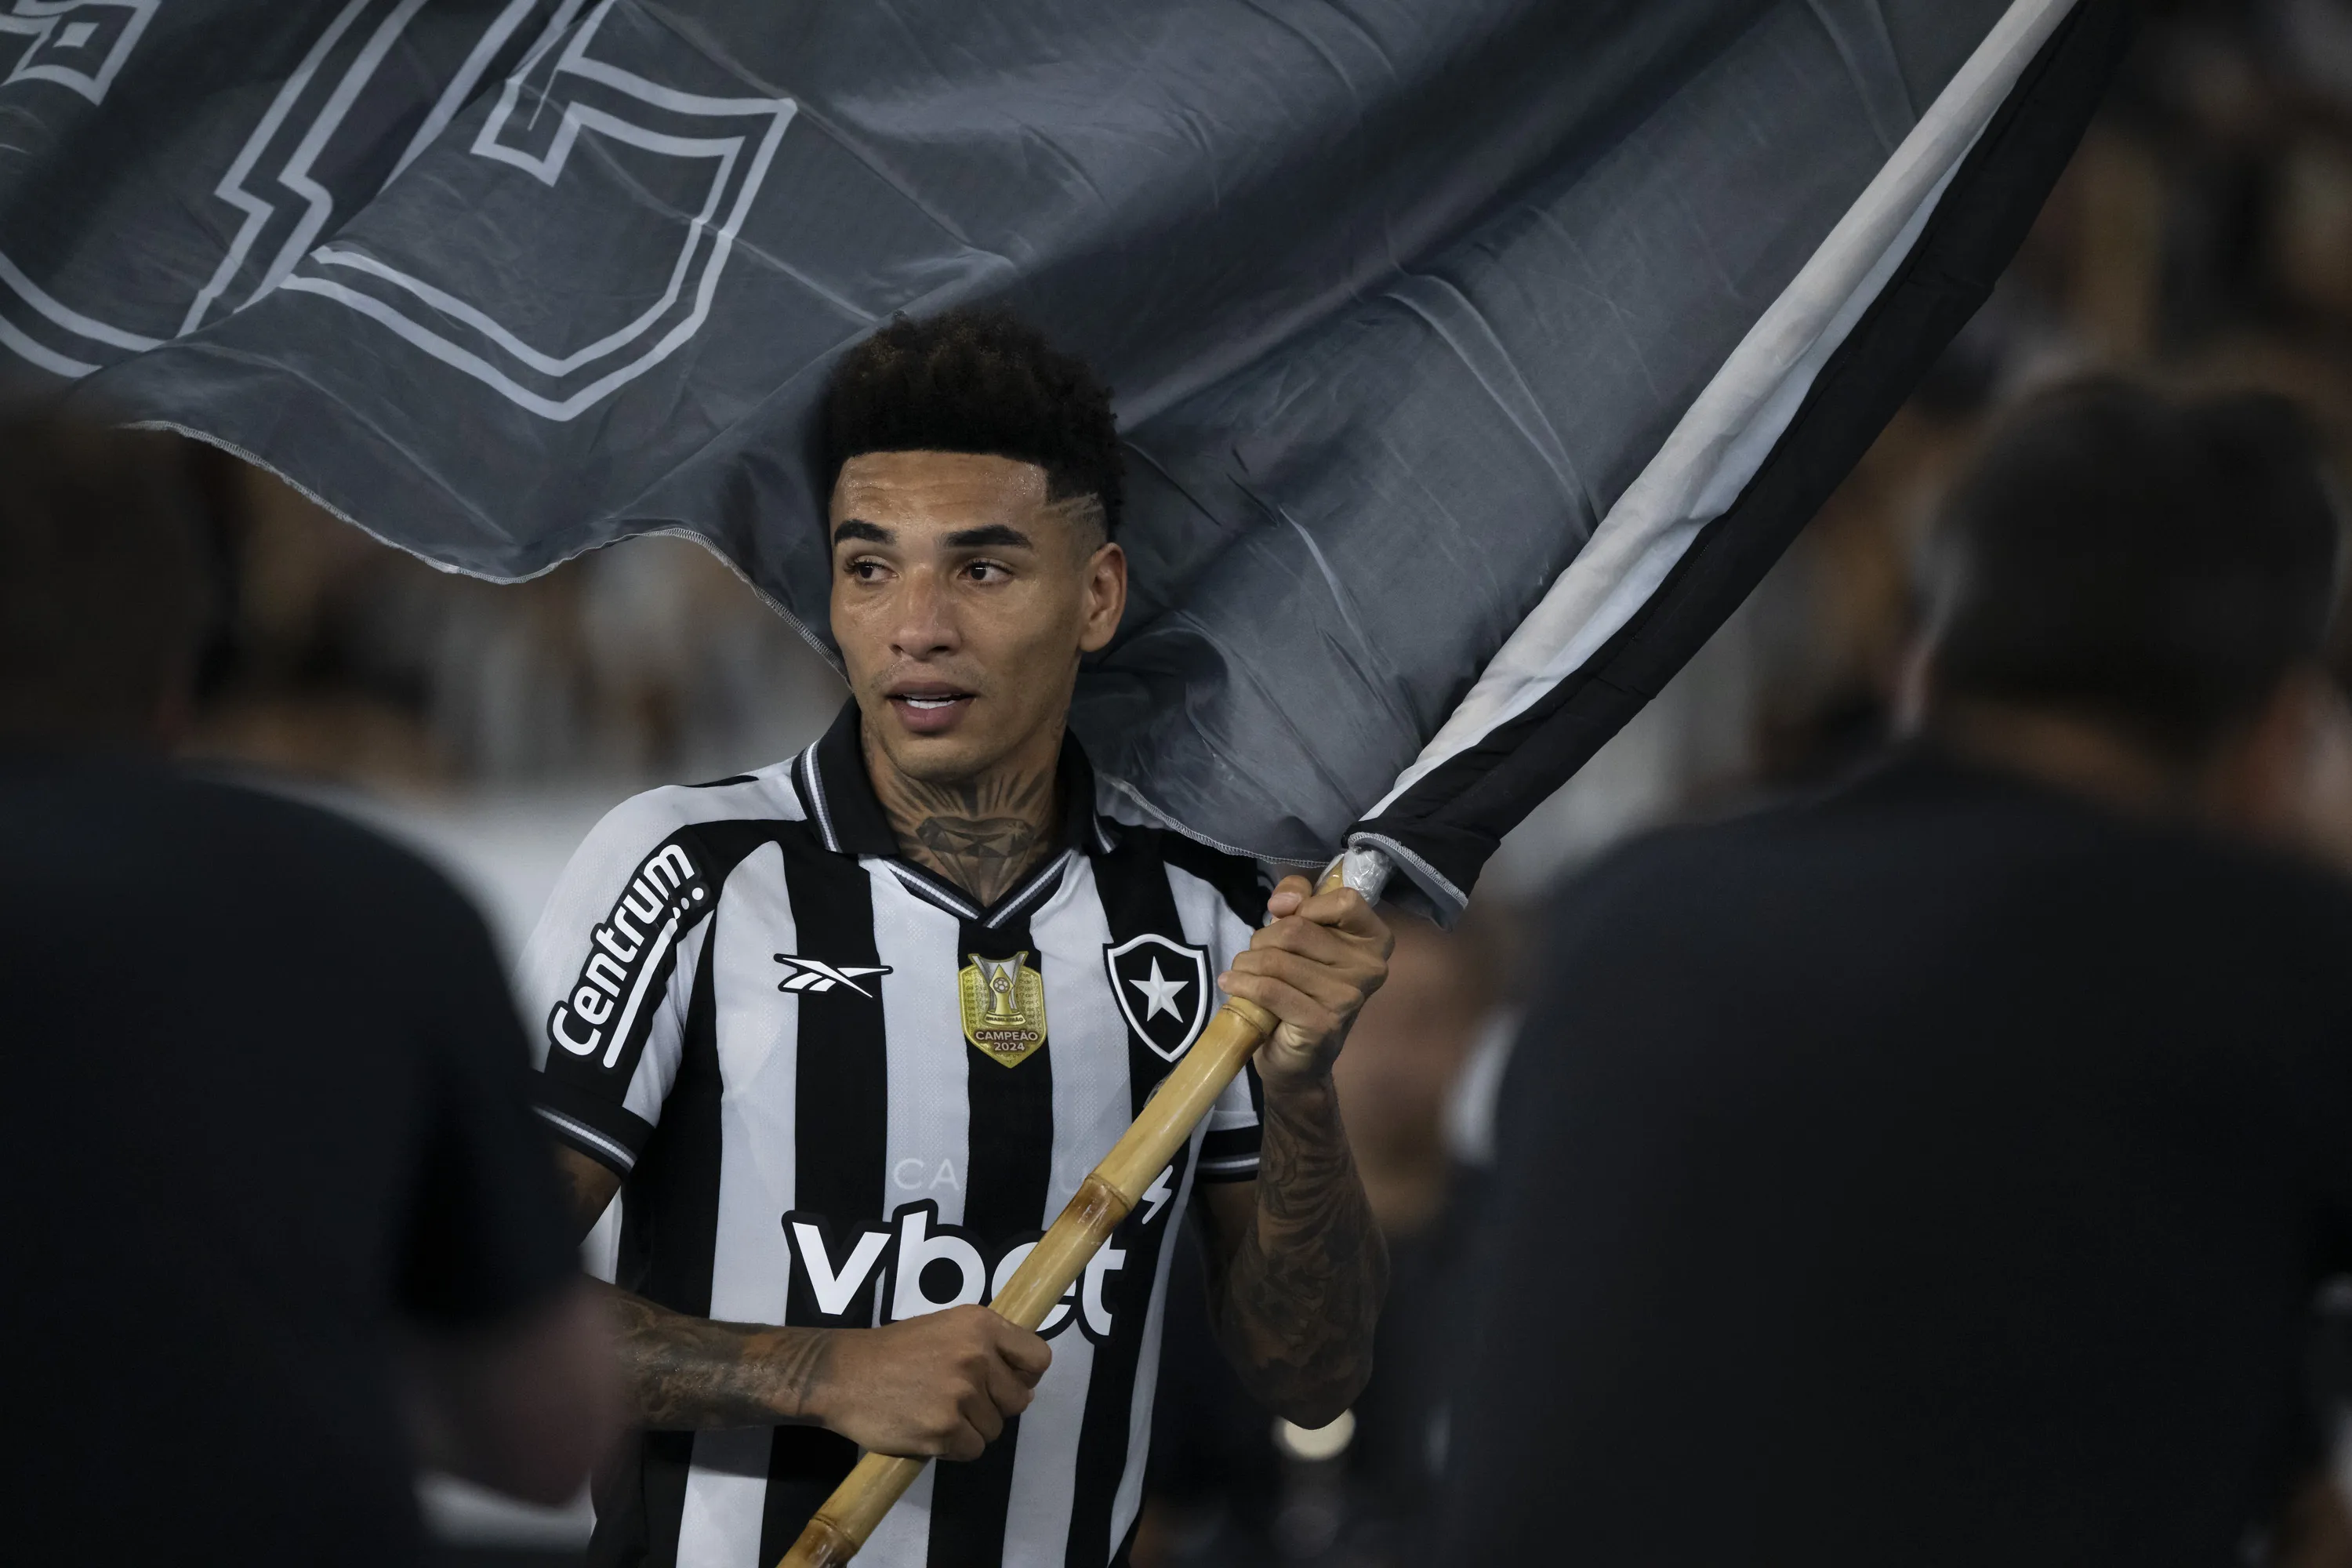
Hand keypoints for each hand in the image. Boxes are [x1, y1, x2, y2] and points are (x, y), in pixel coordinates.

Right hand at [808, 1306, 1050, 1459]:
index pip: (1038, 1358)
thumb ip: (986, 1345)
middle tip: (961, 1401)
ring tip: (937, 1412)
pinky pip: (972, 1450)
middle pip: (1018, 1400)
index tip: (1005, 1382)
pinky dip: (953, 1447)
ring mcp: (960, 1395)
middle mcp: (976, 1356)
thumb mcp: (946, 1327)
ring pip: (994, 1429)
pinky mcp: (943, 1430)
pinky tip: (929, 1430)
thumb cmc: (894, 1350)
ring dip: (971, 1428)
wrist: (842, 1374)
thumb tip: (1025, 1384)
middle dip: (994, 1406)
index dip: (1024, 1376)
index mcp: (980, 1324)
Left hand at [1218, 872, 1391, 1086]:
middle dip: (1264, 939)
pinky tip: (1231, 984)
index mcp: (1374, 941)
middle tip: (1256, 956)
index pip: (1346, 900)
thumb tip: (1283, 901)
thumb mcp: (1304, 936)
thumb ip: (1299, 901)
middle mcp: (1369, 969)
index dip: (1307, 903)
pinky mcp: (1321, 1024)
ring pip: (1278, 960)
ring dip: (1247, 963)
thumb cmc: (1301, 989)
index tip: (1283, 914)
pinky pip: (1269, 990)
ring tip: (1241, 972)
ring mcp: (1347, 998)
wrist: (1299, 1060)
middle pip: (1299, 929)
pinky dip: (1242, 984)